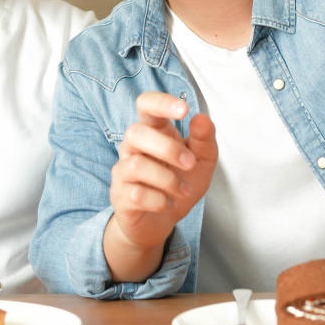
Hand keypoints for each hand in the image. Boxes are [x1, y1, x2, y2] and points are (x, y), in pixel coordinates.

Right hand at [109, 92, 216, 249]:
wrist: (162, 221)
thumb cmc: (180, 183)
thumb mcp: (202, 161)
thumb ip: (204, 139)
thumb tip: (202, 118)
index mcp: (154, 131)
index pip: (146, 104)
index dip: (161, 103)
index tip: (184, 110)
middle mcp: (133, 146)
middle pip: (136, 132)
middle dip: (168, 148)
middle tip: (190, 164)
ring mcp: (123, 171)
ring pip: (136, 165)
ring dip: (168, 179)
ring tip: (184, 190)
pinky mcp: (120, 196)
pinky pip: (136, 194)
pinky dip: (160, 200)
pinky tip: (169, 203)